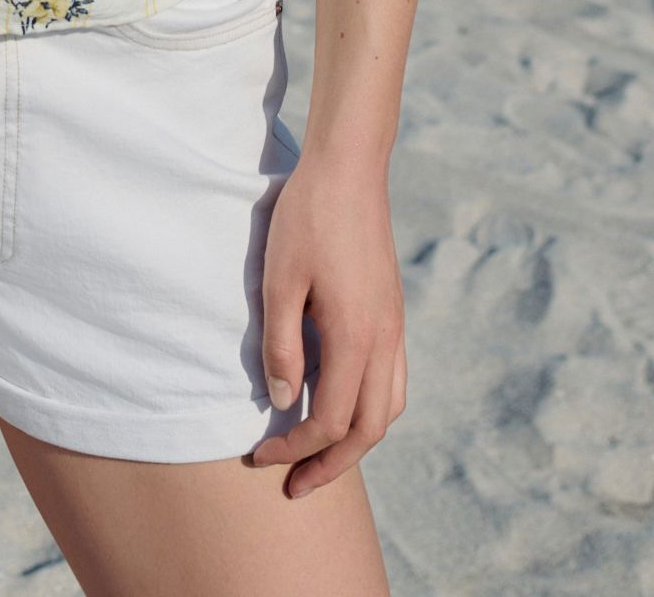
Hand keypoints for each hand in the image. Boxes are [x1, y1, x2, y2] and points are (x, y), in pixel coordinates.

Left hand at [249, 146, 407, 497]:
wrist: (349, 167)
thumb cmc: (306, 218)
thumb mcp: (278, 281)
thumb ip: (282, 348)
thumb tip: (286, 404)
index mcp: (356, 337)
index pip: (329, 421)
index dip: (293, 449)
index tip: (258, 455)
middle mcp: (384, 339)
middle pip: (369, 430)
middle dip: (332, 465)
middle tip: (295, 485)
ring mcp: (394, 324)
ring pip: (389, 407)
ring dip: (357, 440)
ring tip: (320, 452)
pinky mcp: (393, 309)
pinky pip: (392, 378)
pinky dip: (370, 406)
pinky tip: (339, 399)